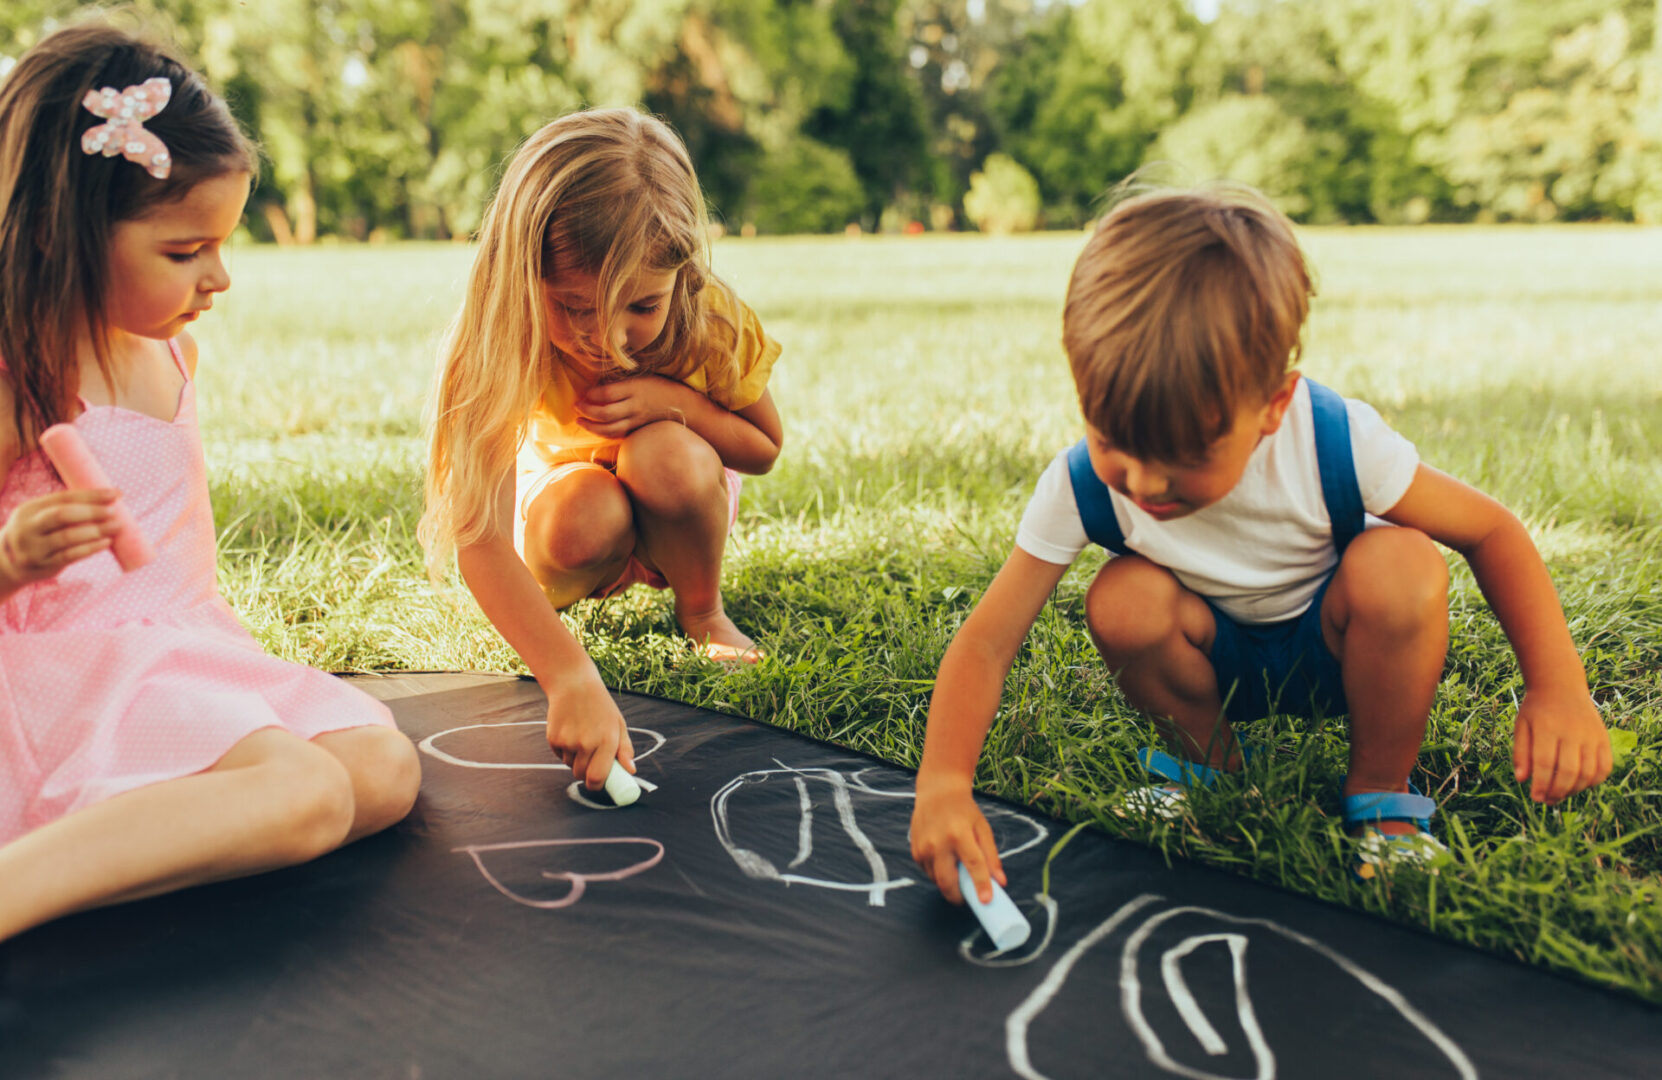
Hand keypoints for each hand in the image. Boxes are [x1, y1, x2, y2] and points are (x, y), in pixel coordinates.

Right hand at [0, 489, 120, 589]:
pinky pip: (70, 555)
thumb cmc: (37, 533)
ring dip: (96, 531)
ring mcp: (34, 548)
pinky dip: (91, 548)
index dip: (91, 496)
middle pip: (62, 515)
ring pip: (67, 537)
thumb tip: (108, 499)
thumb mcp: (40, 516)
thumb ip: (66, 508)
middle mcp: (28, 527)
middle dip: (91, 512)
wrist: (8, 563)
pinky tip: (106, 542)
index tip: (115, 494)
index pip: (63, 498)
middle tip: (113, 511)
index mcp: (29, 509)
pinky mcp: (43, 565)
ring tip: (116, 526)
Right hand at [545, 670, 635, 790]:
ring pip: (569, 765)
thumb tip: (631, 770)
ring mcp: (568, 741)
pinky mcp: (553, 738)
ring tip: (579, 736)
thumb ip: (625, 749)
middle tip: (589, 757)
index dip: (596, 785)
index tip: (597, 783)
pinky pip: (559, 755)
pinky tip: (569, 731)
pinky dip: (563, 749)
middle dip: (585, 772)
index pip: (598, 777)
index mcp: (607, 741)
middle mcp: (587, 743)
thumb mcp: (618, 724)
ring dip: (574, 758)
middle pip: (581, 775)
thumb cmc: (600, 706)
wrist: (574, 684)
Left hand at [574, 375, 693, 439]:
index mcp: (635, 388)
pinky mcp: (637, 430)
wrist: (682, 404)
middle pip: (605, 413)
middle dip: (587, 411)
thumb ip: (620, 382)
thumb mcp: (641, 377)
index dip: (591, 394)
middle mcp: (635, 406)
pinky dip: (603, 433)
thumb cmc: (658, 386)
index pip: (608, 393)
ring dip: (591, 426)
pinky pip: (617, 435)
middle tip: (577, 406)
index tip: (583, 392)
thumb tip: (596, 385)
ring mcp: (637, 420)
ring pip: (609, 429)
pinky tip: (595, 428)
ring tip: (580, 421)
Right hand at [910, 778, 1003, 905]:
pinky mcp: (915, 852)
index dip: (981, 885)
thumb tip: (1000, 883)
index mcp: (959, 834)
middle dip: (958, 897)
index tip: (986, 901)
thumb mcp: (983, 829)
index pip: (973, 864)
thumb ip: (992, 857)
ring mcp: (923, 848)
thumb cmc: (964, 811)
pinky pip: (928, 872)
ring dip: (949, 883)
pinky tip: (945, 859)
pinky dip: (938, 873)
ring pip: (936, 880)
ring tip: (957, 869)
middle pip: (947, 882)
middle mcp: (938, 843)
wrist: (937, 792)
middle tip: (969, 898)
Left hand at [1513, 687, 1610, 801]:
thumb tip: (1522, 780)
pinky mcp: (1603, 737)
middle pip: (1569, 771)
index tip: (1536, 798)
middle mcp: (1572, 732)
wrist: (1560, 686)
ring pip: (1588, 772)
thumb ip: (1521, 753)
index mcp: (1547, 728)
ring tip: (1561, 794)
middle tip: (1548, 801)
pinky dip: (1595, 781)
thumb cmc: (1536, 710)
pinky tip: (1580, 785)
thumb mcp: (1522, 726)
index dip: (1542, 785)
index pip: (1546, 764)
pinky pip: (1605, 767)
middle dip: (1558, 791)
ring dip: (1575, 790)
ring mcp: (1591, 735)